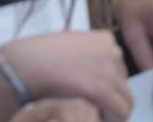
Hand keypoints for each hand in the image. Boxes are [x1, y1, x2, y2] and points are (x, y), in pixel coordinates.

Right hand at [1, 31, 130, 121]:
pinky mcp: (103, 89)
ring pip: (126, 99)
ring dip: (112, 112)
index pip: (118, 67)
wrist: (27, 64)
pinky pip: (122, 111)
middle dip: (111, 99)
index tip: (93, 96)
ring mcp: (110, 70)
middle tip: (94, 112)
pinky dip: (114, 120)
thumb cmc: (39, 57)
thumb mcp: (70, 48)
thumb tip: (93, 76)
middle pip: (122, 83)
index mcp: (105, 39)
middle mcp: (112, 52)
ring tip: (94, 118)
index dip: (107, 85)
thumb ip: (87, 59)